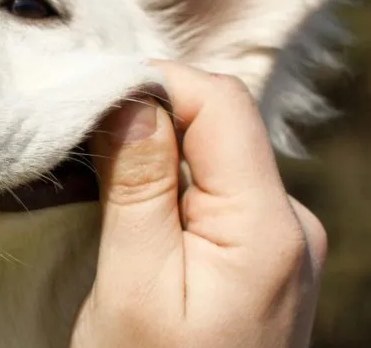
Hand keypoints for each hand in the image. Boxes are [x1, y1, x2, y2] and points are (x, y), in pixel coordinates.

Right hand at [72, 61, 326, 347]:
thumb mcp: (132, 287)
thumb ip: (138, 187)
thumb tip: (129, 97)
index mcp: (269, 228)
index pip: (220, 103)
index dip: (153, 84)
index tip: (86, 102)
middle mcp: (291, 225)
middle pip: (219, 126)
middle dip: (148, 119)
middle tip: (79, 144)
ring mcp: (282, 243)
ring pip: (215, 158)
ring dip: (156, 155)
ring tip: (98, 180)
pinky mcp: (264, 258)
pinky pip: (218, 194)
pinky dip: (172, 186)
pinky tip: (134, 210)